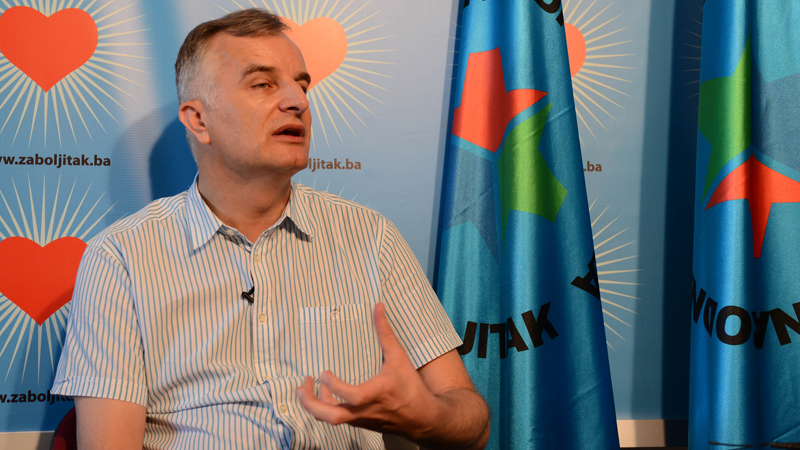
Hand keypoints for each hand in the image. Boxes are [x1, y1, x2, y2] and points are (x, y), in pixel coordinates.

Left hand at [295, 303, 439, 438]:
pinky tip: (324, 393)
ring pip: (331, 419)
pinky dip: (325, 406)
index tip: (324, 371)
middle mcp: (364, 410)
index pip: (351, 396)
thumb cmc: (410, 387)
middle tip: (300, 386)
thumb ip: (385, 333)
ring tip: (305, 386)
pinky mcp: (359, 423)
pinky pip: (337, 417)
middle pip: (332, 417)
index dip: (334, 386)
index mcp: (375, 394)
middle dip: (311, 404)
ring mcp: (360, 419)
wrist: (422, 418)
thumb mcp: (399, 358)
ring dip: (314, 405)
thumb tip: (378, 306)